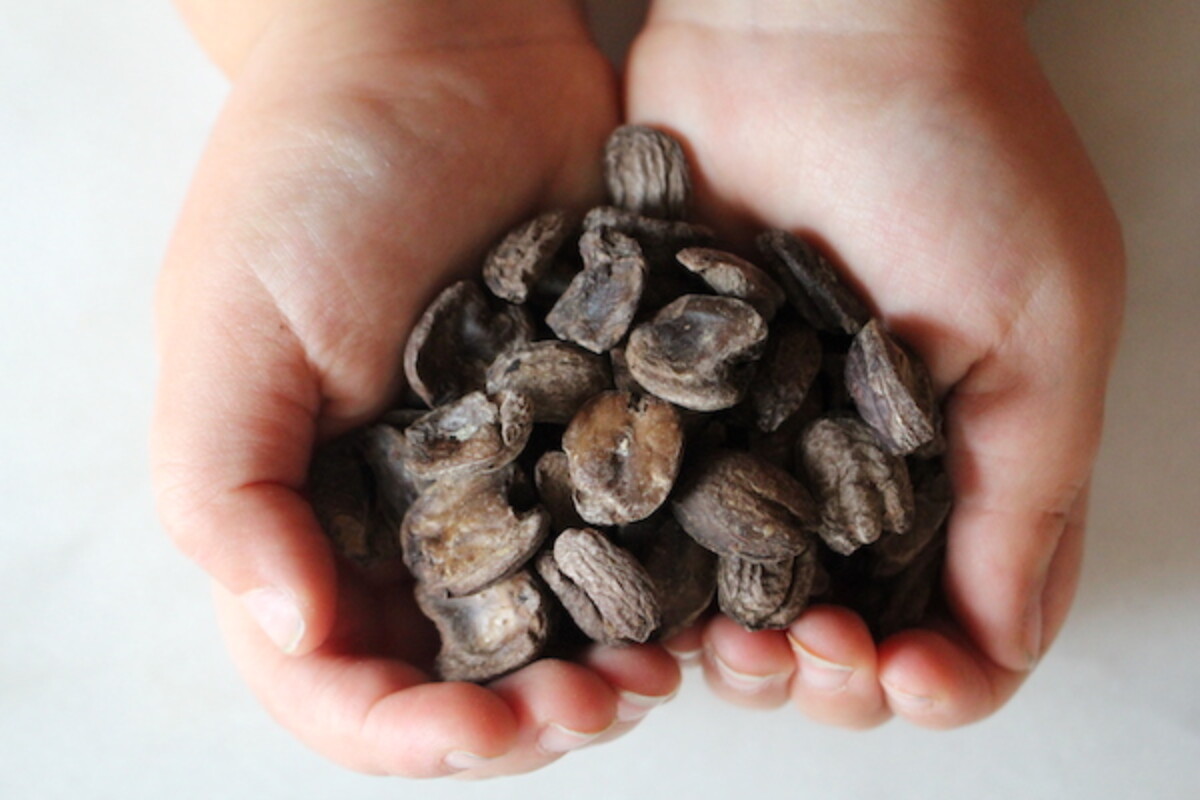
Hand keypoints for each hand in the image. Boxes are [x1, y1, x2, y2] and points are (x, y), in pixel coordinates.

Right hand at [152, 1, 678, 776]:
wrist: (446, 47)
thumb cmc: (313, 174)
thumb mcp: (230, 322)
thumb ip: (225, 486)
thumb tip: (293, 630)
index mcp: (305, 511)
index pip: (335, 678)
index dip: (406, 731)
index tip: (484, 733)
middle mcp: (414, 513)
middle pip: (463, 673)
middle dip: (528, 718)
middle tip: (601, 704)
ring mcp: (517, 473)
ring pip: (564, 623)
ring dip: (611, 668)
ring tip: (668, 667)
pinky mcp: (602, 421)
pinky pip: (639, 529)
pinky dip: (674, 580)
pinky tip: (718, 595)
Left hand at [625, 0, 1123, 726]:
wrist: (808, 29)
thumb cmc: (954, 156)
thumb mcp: (1041, 326)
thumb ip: (1029, 488)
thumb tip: (1001, 645)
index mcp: (959, 460)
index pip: (961, 623)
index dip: (934, 676)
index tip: (897, 667)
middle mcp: (851, 463)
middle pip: (838, 626)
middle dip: (821, 671)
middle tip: (797, 650)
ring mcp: (750, 433)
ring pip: (734, 590)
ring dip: (729, 641)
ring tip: (716, 635)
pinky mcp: (663, 390)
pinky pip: (647, 507)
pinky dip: (642, 566)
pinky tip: (630, 585)